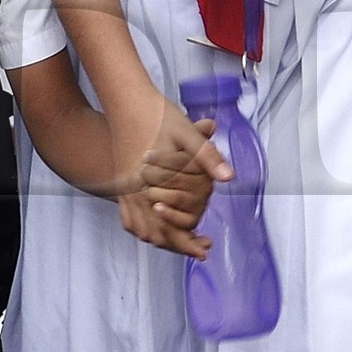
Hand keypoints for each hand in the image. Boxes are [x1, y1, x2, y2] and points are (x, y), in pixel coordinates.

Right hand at [108, 89, 230, 259]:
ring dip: (161, 238)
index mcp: (150, 184)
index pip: (169, 226)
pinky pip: (128, 216)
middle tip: (200, 248)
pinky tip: (156, 224)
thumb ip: (208, 157)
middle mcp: (135, 192)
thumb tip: (230, 178)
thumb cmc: (158, 115)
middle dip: (177, 245)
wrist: (126, 100)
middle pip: (155, 233)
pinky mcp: (121, 183)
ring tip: (183, 239)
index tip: (204, 251)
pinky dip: (143, 227)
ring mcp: (125, 189)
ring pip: (141, 228)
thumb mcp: (187, 133)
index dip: (187, 243)